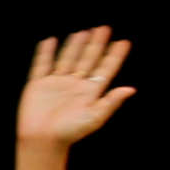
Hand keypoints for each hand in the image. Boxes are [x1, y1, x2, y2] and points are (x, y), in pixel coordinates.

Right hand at [18, 27, 133, 147]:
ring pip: (68, 59)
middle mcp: (74, 86)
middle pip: (88, 60)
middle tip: (104, 29)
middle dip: (96, 45)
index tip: (124, 43)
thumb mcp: (94, 117)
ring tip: (84, 32)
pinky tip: (50, 41)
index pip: (105, 70)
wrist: (42, 140)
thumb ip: (111, 102)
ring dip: (75, 45)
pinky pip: (42, 65)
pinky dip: (45, 53)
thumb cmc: (69, 132)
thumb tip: (131, 89)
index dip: (114, 57)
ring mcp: (56, 84)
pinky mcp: (38, 85)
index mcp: (89, 92)